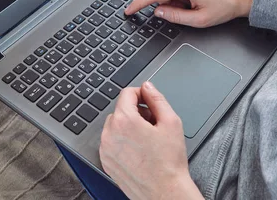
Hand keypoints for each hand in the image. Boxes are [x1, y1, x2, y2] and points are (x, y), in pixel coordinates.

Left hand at [99, 82, 203, 199]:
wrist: (164, 193)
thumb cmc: (169, 163)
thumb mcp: (171, 122)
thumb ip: (157, 99)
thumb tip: (147, 87)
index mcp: (124, 121)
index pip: (127, 93)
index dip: (141, 94)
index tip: (149, 102)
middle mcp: (109, 134)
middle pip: (120, 110)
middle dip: (136, 112)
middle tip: (153, 124)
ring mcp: (105, 149)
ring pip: (114, 126)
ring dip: (128, 126)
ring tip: (147, 139)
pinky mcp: (105, 161)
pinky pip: (111, 142)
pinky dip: (122, 141)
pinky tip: (138, 151)